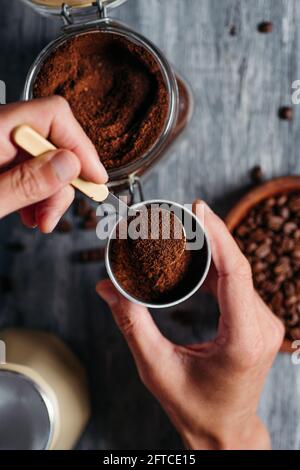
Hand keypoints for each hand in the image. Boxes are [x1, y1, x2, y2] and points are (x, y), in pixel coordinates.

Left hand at [0, 97, 107, 231]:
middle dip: (63, 183)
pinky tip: (31, 214)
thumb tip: (70, 165)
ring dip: (52, 194)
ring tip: (41, 221)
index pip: (53, 115)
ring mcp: (1, 145)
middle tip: (54, 215)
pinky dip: (38, 194)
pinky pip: (30, 169)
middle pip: (53, 142)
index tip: (94, 179)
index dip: (81, 147)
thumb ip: (25, 182)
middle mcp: (0, 130)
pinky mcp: (1, 160)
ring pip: (45, 160)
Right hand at [96, 200, 283, 449]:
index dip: (217, 234)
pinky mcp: (256, 321)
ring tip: (184, 232)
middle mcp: (261, 326)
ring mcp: (263, 323)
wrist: (224, 430)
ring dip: (212, 250)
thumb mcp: (156, 368)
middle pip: (237, 265)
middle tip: (179, 215)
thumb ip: (132, 324)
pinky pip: (238, 283)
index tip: (198, 208)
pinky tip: (195, 259)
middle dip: (209, 235)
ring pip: (238, 272)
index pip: (235, 272)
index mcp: (243, 338)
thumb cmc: (194, 407)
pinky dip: (216, 267)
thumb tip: (107, 289)